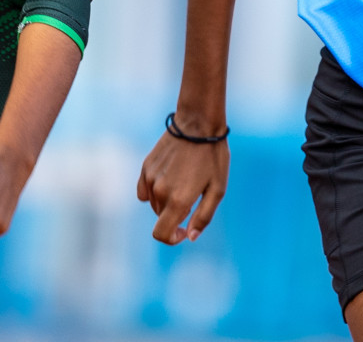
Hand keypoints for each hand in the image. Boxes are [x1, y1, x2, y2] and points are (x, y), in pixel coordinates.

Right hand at [137, 126, 228, 244]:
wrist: (198, 123)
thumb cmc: (213, 157)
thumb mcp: (217, 189)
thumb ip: (203, 216)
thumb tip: (190, 236)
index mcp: (177, 200)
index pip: (161, 234)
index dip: (172, 238)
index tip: (184, 230)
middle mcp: (160, 191)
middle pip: (161, 217)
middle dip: (176, 214)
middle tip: (193, 194)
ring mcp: (150, 178)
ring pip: (154, 203)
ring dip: (167, 200)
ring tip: (185, 179)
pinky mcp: (146, 166)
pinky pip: (145, 189)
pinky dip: (155, 190)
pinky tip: (170, 176)